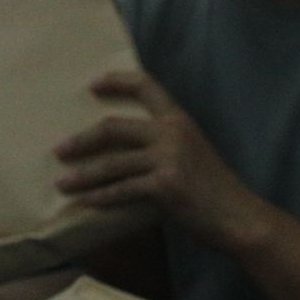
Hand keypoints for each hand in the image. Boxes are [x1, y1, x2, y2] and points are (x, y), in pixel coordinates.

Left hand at [54, 72, 272, 252]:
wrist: (240, 218)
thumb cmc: (214, 190)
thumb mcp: (192, 153)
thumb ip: (163, 145)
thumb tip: (122, 151)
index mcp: (179, 120)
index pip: (146, 86)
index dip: (117, 81)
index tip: (92, 85)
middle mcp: (173, 132)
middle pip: (113, 128)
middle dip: (81, 141)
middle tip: (59, 151)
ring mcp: (169, 158)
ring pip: (111, 163)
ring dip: (82, 176)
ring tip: (62, 184)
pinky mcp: (165, 185)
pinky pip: (122, 190)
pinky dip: (100, 198)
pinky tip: (86, 203)